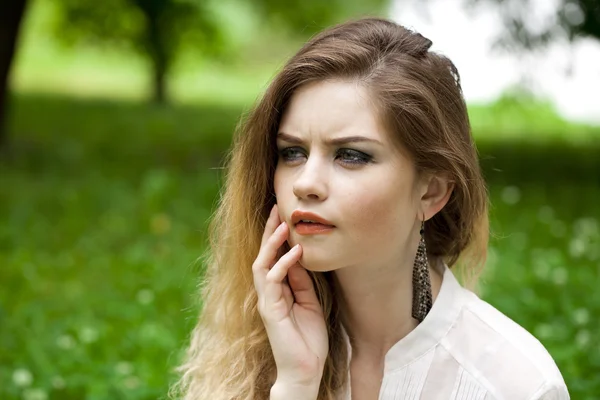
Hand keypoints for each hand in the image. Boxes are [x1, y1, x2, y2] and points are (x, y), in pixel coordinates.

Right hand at [253, 204, 328, 387]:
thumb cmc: (309, 338)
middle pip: (263, 255)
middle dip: (270, 232)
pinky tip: (296, 252)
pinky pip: (273, 281)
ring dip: (272, 243)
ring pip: (262, 264)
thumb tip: (299, 257)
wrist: (306, 369)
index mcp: (278, 290)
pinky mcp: (270, 310)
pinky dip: (283, 264)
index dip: (277, 236)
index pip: (273, 257)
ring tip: (284, 225)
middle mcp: (268, 292)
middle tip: (277, 209)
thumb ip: (302, 281)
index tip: (285, 215)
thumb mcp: (310, 302)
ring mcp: (267, 301)